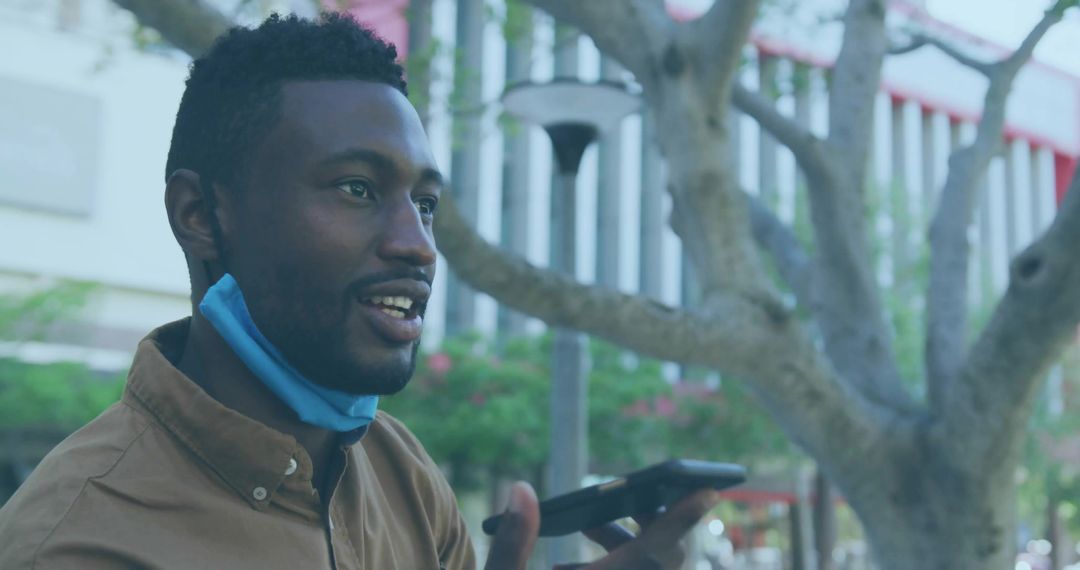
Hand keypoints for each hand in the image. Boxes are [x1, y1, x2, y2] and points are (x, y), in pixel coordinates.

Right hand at [483, 484, 720, 569]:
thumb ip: (512, 540)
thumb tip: (521, 490)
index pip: (658, 548)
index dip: (685, 516)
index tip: (710, 490)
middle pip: (663, 557)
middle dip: (652, 521)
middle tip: (623, 497)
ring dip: (629, 544)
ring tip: (586, 526)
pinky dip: (624, 565)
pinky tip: (571, 565)